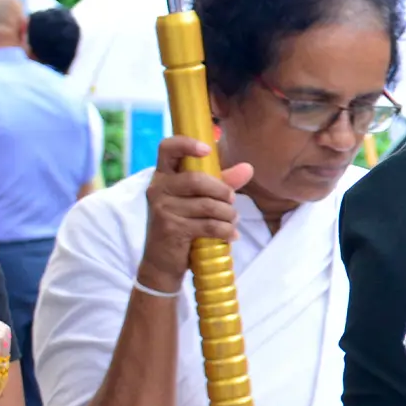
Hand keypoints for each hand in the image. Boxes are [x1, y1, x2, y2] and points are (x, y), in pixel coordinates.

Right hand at [137, 136, 254, 293]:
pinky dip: (226, 230)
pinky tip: (231, 235)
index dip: (186, 144)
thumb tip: (247, 168)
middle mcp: (158, 189)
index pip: (167, 148)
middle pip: (197, 179)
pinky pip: (209, 225)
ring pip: (208, 204)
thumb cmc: (183, 224)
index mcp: (163, 175)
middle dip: (223, 191)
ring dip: (228, 214)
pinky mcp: (171, 229)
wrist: (162, 262)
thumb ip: (223, 182)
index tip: (207, 150)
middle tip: (232, 200)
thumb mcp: (201, 200)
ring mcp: (162, 209)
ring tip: (231, 220)